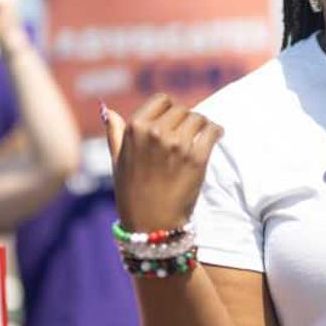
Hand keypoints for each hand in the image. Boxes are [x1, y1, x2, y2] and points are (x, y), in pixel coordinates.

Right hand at [104, 94, 224, 231]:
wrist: (150, 224)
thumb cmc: (131, 194)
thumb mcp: (117, 161)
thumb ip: (115, 134)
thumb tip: (109, 111)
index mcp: (135, 128)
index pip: (161, 100)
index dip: (169, 109)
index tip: (174, 121)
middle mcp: (156, 132)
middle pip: (182, 110)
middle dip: (185, 120)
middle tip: (188, 134)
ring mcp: (177, 144)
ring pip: (199, 118)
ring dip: (202, 126)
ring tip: (202, 135)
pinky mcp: (197, 158)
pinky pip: (213, 131)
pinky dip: (217, 132)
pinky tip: (216, 136)